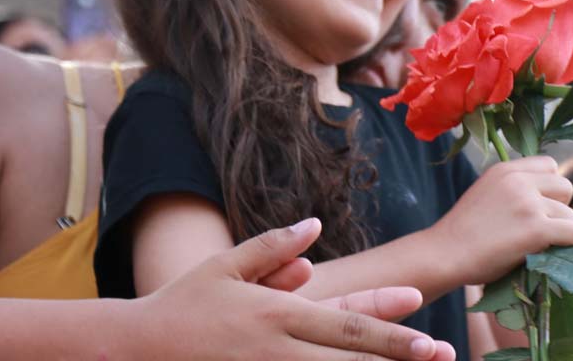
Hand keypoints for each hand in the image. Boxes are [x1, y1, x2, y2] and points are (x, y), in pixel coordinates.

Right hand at [137, 218, 455, 359]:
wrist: (131, 350)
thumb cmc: (181, 304)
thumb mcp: (224, 265)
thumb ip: (273, 246)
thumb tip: (315, 226)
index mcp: (277, 312)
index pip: (345, 319)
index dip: (389, 323)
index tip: (427, 324)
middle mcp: (279, 349)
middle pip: (349, 355)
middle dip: (398, 356)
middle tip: (441, 354)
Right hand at [430, 156, 572, 285]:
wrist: (445, 253)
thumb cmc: (463, 232)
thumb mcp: (486, 192)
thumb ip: (513, 188)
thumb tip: (550, 198)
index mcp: (505, 169)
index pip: (550, 165)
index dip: (549, 188)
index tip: (537, 206)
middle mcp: (519, 181)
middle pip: (565, 186)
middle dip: (559, 207)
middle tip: (539, 226)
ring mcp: (529, 203)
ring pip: (570, 215)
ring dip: (558, 231)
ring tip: (532, 243)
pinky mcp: (536, 228)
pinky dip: (564, 244)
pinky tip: (542, 251)